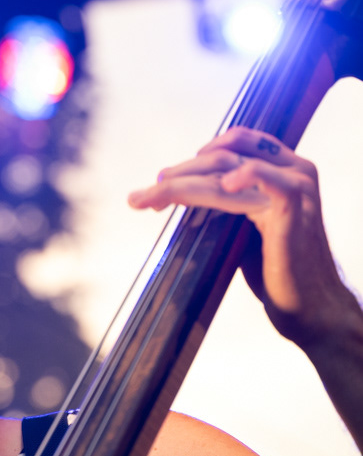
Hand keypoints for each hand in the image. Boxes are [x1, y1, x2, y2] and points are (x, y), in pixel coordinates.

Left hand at [127, 126, 353, 350]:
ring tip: (155, 196)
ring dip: (184, 182)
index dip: (194, 161)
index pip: (232, 146)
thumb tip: (182, 195)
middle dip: (179, 173)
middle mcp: (292, 169)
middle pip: (223, 155)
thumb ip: (226, 206)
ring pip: (226, 168)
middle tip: (145, 194)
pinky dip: (239, 175)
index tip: (161, 183)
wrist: (310, 309)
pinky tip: (219, 187)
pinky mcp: (293, 206)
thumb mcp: (245, 231)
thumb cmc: (279, 272)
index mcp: (283, 170)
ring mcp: (295, 185)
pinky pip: (263, 176)